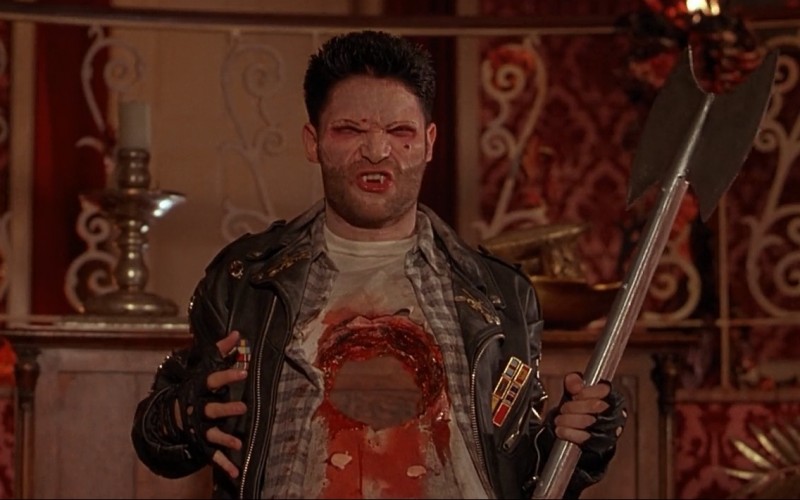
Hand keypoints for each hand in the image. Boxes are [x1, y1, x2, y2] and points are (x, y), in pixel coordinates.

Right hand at [174, 330, 247, 477]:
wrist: (165, 414)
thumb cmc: (190, 387)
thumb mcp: (202, 367)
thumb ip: (219, 351)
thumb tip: (237, 332)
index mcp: (197, 389)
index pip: (213, 380)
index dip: (227, 375)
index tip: (244, 372)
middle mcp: (197, 409)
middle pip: (212, 408)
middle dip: (226, 409)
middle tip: (243, 407)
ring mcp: (198, 428)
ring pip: (212, 433)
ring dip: (225, 438)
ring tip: (238, 444)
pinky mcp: (201, 443)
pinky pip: (213, 455)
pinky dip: (223, 465)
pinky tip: (236, 474)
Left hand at [553, 372, 623, 444]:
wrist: (584, 434)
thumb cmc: (582, 408)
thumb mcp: (577, 392)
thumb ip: (574, 382)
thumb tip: (572, 380)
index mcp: (614, 397)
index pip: (603, 389)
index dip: (584, 392)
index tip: (574, 395)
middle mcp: (616, 413)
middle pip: (594, 405)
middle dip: (573, 406)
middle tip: (563, 408)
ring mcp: (611, 430)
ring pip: (588, 421)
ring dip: (568, 419)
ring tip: (560, 419)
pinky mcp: (601, 444)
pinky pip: (584, 437)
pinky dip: (568, 433)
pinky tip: (561, 430)